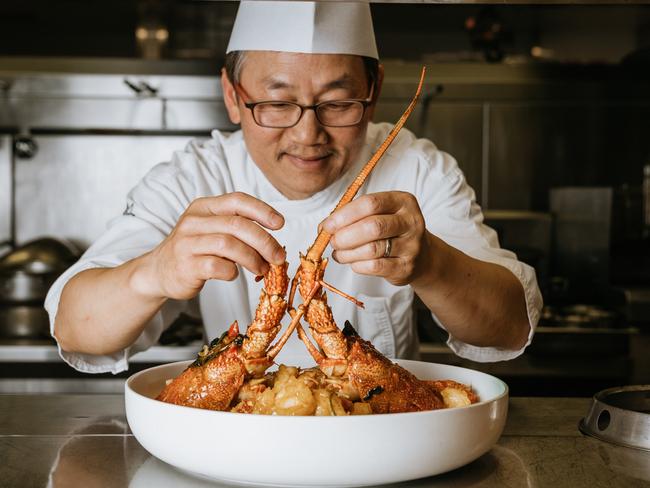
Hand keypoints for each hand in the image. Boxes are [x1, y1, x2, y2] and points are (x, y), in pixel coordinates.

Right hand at [142, 192, 285, 299]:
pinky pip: (218, 267)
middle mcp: (194, 221)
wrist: (158, 271)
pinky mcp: (186, 266)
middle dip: (264, 241)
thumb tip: (273, 242)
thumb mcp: (211, 229)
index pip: (237, 200)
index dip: (262, 210)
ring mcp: (187, 243)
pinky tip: (234, 274)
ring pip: (229, 245)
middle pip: (238, 225)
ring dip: (253, 259)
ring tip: (262, 269)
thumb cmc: (194, 250)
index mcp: (204, 207)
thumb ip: (237, 228)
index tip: (280, 223)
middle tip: (278, 257)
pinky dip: (233, 272)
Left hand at [322, 191, 432, 286]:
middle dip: (345, 236)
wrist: (421, 256)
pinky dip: (357, 265)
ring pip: (372, 249)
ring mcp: (412, 246)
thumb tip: (325, 227)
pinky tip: (353, 262)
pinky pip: (375, 267)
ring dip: (348, 253)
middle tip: (333, 242)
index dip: (345, 214)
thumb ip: (354, 215)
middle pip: (372, 226)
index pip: (371, 203)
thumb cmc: (392, 231)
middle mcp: (411, 222)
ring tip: (339, 254)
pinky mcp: (406, 267)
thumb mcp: (380, 214)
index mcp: (403, 201)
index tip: (328, 225)